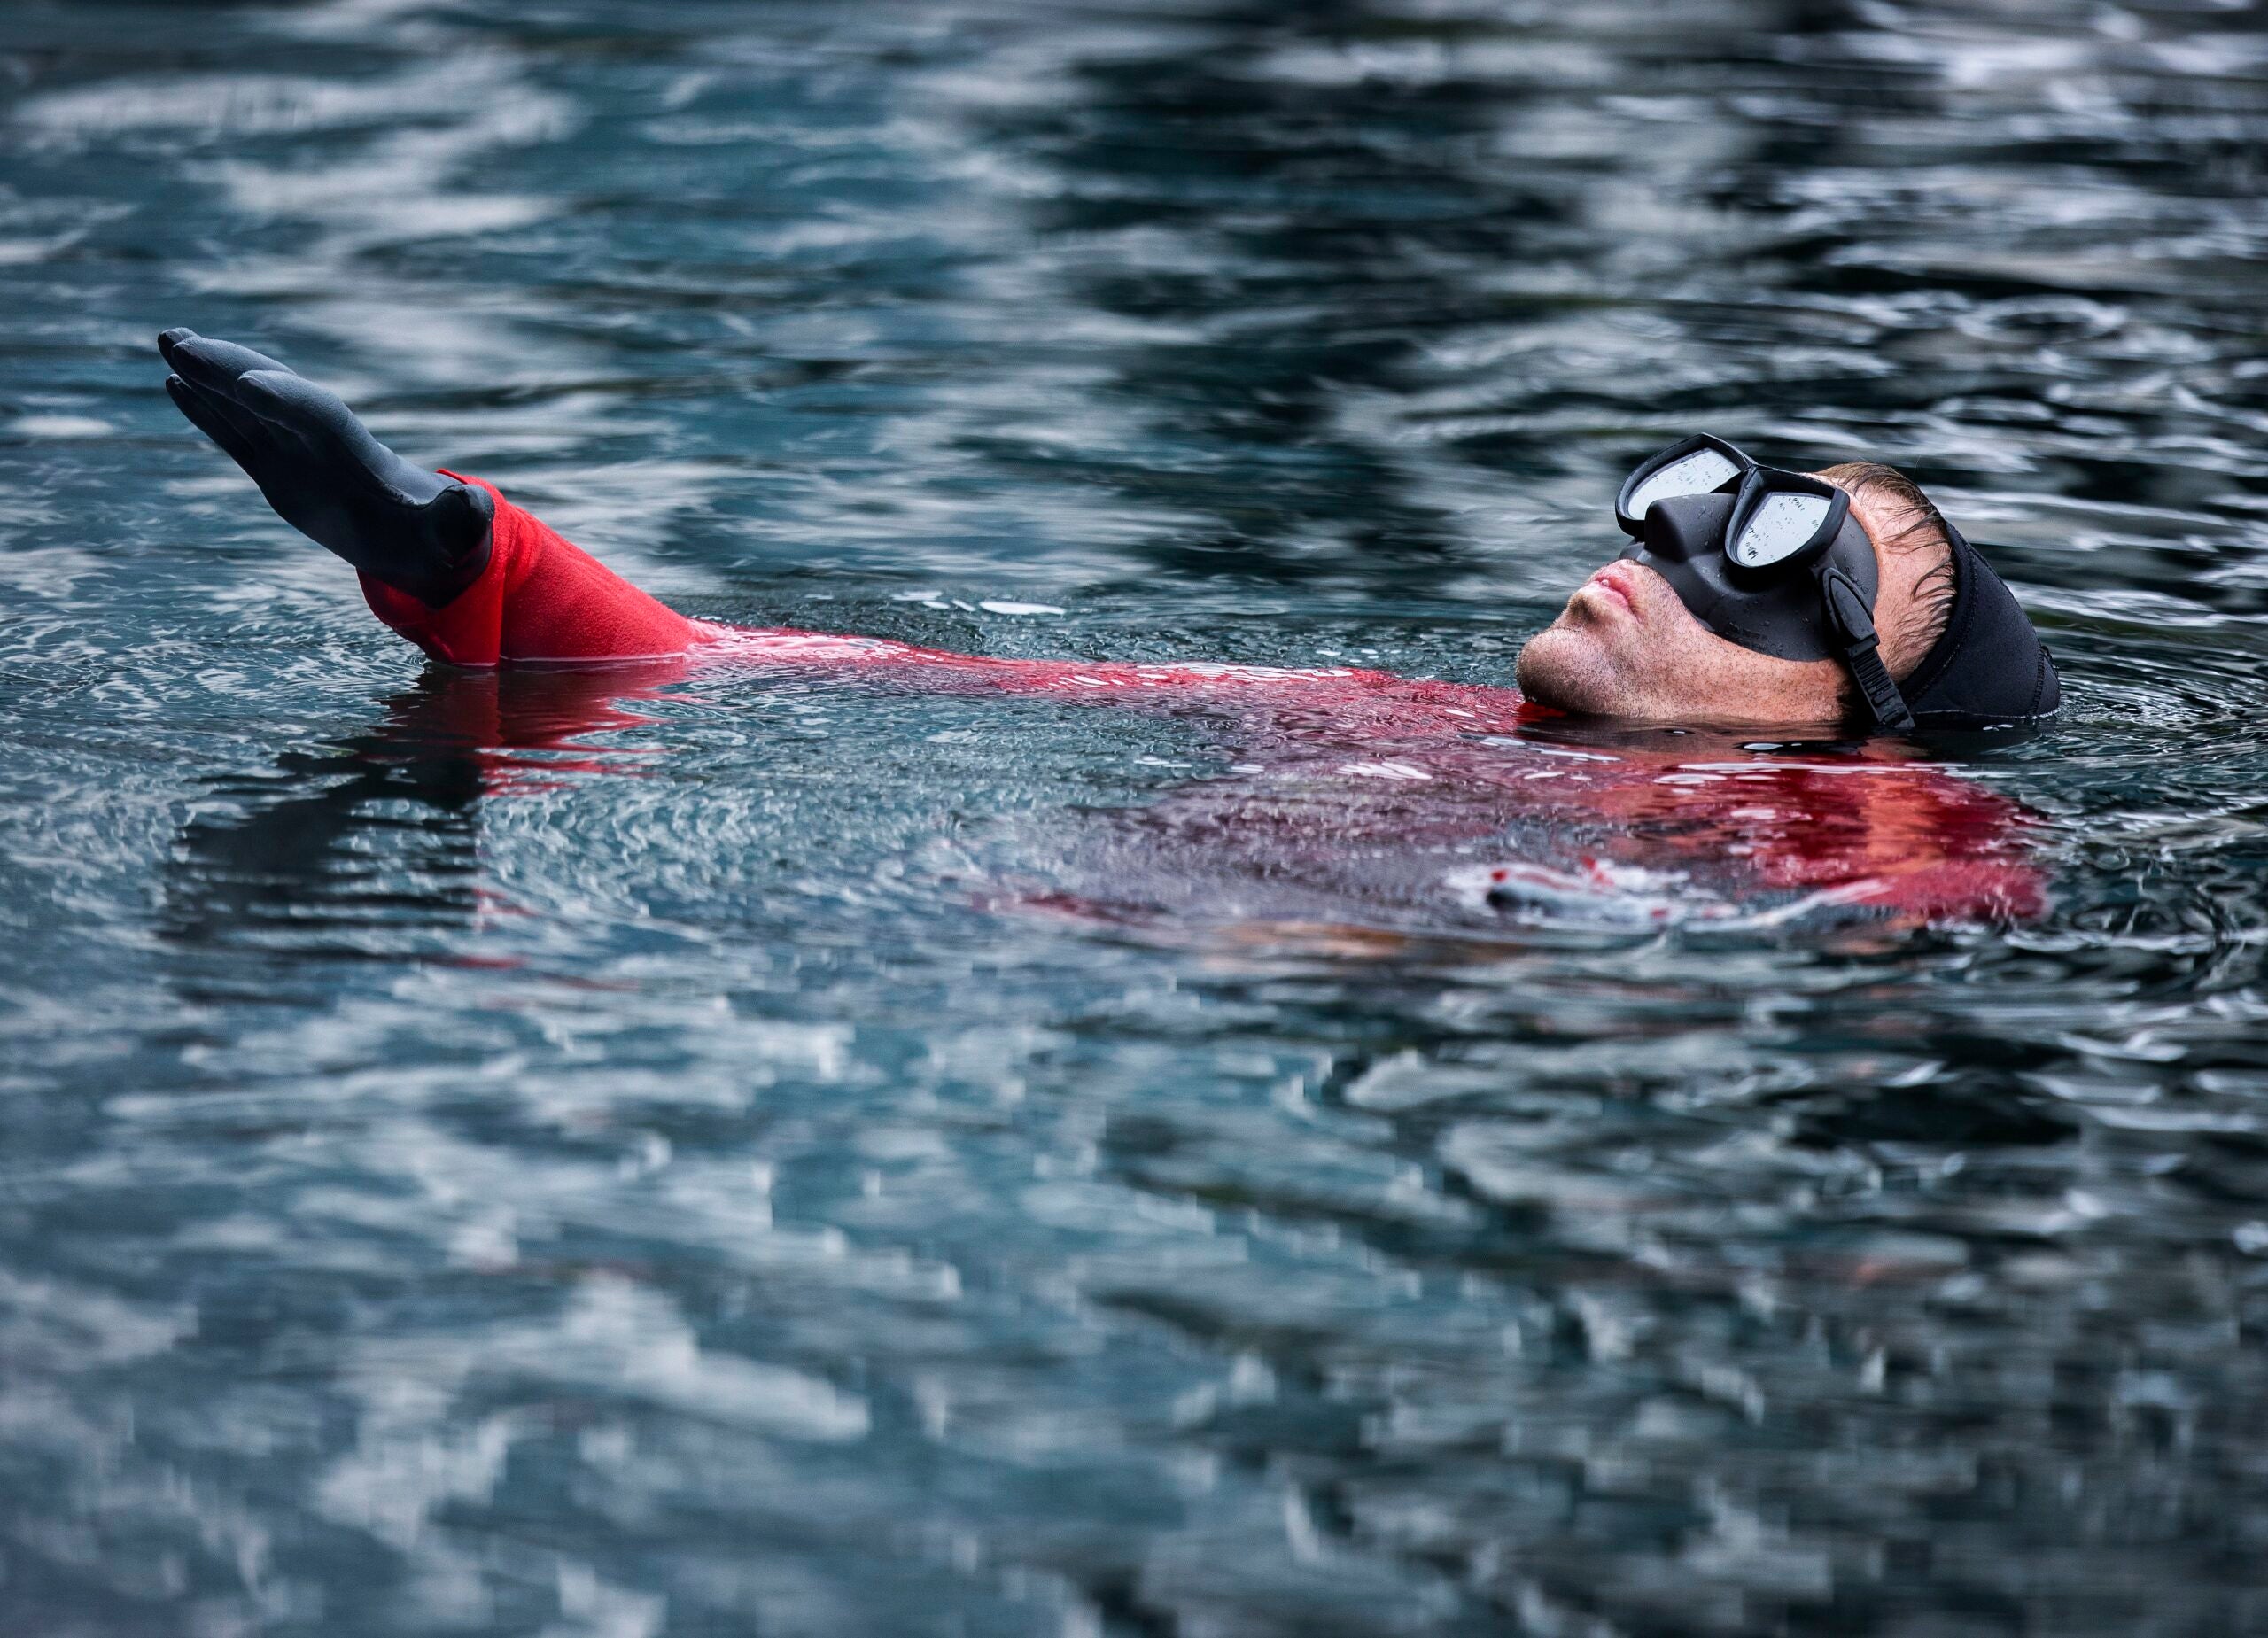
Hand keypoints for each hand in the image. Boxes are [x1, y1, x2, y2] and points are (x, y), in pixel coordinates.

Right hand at [159, 329, 493, 607]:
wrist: (426, 540)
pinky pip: (237, 434)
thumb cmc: (441, 539)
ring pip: (245, 407)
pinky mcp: (278, 469)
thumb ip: (462, 520)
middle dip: (229, 368)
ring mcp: (297, 452)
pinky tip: (173, 382)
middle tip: (181, 341)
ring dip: (207, 376)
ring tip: (168, 340)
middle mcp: (324, 443)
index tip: (246, 384)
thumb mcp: (455, 535)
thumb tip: (474, 506)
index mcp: (360, 455)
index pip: (318, 417)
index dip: (287, 400)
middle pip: (272, 396)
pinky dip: (207, 410)